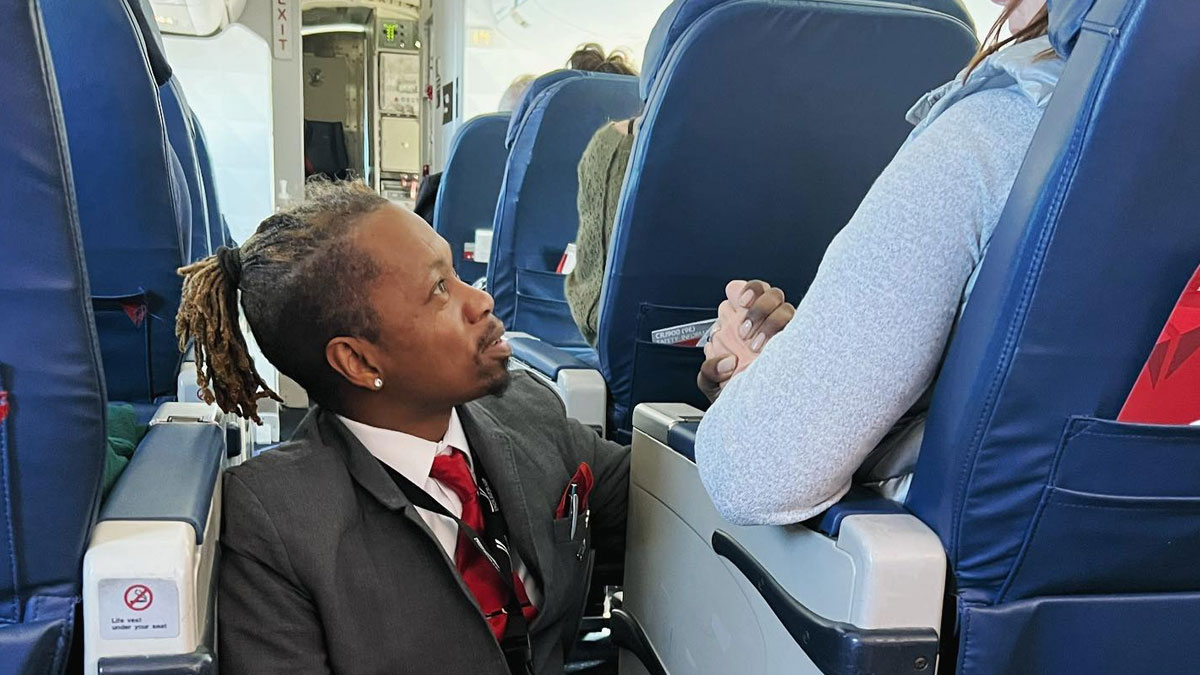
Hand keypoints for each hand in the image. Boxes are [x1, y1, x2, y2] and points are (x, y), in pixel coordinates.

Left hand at [697, 280, 794, 401]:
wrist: (756, 415)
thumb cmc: (734, 395)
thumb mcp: (712, 384)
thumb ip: (709, 370)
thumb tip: (728, 361)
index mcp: (740, 324)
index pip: (744, 291)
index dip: (743, 290)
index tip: (740, 302)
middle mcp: (763, 324)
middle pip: (769, 292)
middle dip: (758, 306)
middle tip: (744, 332)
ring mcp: (783, 333)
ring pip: (785, 307)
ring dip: (770, 322)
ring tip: (756, 346)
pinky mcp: (800, 345)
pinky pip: (802, 327)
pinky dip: (788, 333)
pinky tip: (775, 347)